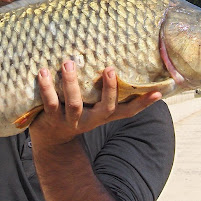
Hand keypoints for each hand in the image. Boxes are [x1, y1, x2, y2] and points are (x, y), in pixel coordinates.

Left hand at [30, 60, 161, 147]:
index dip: (143, 103)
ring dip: (71, 82)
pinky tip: (43, 72)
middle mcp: (91, 119)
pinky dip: (46, 87)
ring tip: (68, 62)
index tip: (158, 92)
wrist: (50, 140)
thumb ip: (100, 91)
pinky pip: (50, 102)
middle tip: (109, 68)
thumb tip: (113, 60)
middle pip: (105, 108)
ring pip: (74, 103)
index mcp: (103, 115)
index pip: (128, 111)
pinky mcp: (52, 119)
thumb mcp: (90, 105)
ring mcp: (72, 120)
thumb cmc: (74, 112)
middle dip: (109, 89)